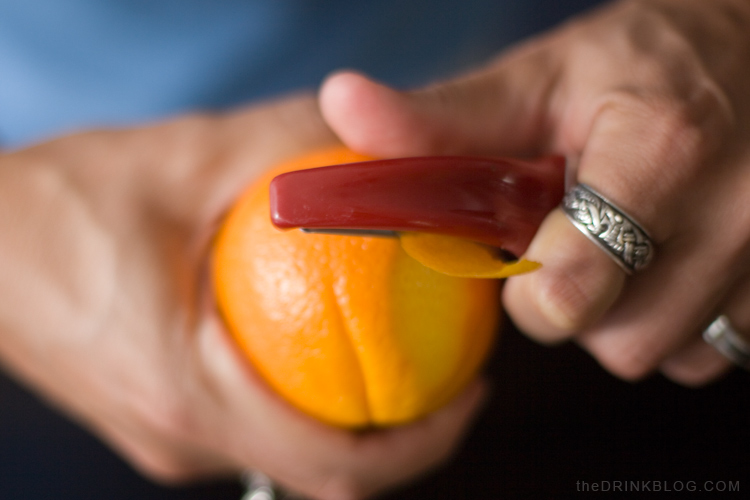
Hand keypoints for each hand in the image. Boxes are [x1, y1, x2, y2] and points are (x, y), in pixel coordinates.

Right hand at [0, 95, 484, 499]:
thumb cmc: (64, 203)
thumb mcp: (190, 158)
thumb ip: (295, 148)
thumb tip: (384, 137)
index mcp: (193, 393)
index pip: (334, 464)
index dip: (422, 443)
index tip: (471, 392)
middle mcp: (183, 438)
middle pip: (322, 473)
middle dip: (405, 434)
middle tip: (453, 368)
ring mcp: (167, 438)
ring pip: (288, 453)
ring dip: (357, 418)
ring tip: (405, 352)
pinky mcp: (160, 420)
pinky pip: (253, 426)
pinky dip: (307, 399)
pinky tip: (329, 342)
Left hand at [320, 0, 749, 385]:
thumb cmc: (641, 64)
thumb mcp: (539, 79)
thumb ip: (443, 116)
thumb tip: (343, 104)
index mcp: (661, 153)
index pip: (570, 291)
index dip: (530, 287)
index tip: (528, 247)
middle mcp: (732, 213)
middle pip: (617, 342)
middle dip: (576, 307)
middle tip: (575, 244)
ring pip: (664, 356)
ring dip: (624, 316)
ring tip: (623, 246)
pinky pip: (710, 355)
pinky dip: (674, 321)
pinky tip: (667, 262)